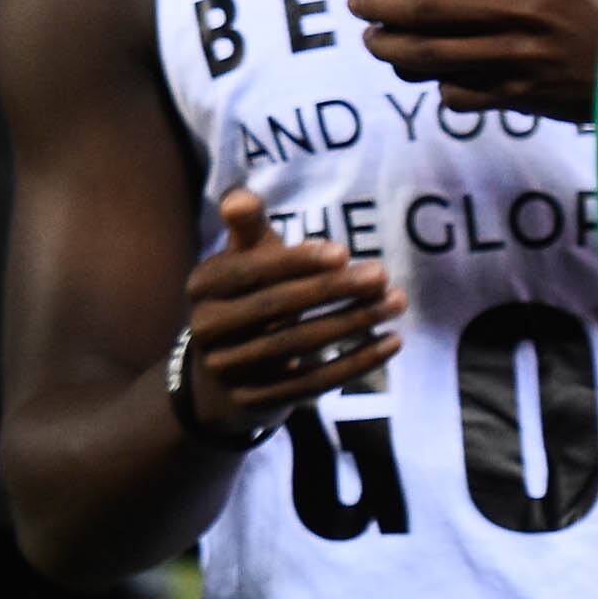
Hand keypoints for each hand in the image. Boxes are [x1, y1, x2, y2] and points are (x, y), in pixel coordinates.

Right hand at [180, 190, 402, 435]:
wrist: (218, 379)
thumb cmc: (245, 302)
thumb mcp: (241, 263)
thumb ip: (246, 229)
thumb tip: (240, 198)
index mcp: (202, 286)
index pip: (250, 271)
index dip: (296, 262)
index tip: (344, 252)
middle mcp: (206, 327)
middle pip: (275, 307)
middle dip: (332, 290)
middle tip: (381, 274)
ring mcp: (229, 368)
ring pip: (297, 343)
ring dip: (354, 322)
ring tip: (396, 301)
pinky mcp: (257, 400)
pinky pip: (313, 382)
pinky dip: (356, 362)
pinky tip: (391, 343)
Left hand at [348, 0, 597, 121]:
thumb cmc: (597, 3)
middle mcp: (520, 10)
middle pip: (425, 7)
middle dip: (376, 4)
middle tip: (357, 1)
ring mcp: (517, 55)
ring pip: (428, 54)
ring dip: (387, 48)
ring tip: (373, 39)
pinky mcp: (517, 93)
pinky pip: (455, 92)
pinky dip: (435, 84)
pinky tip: (428, 73)